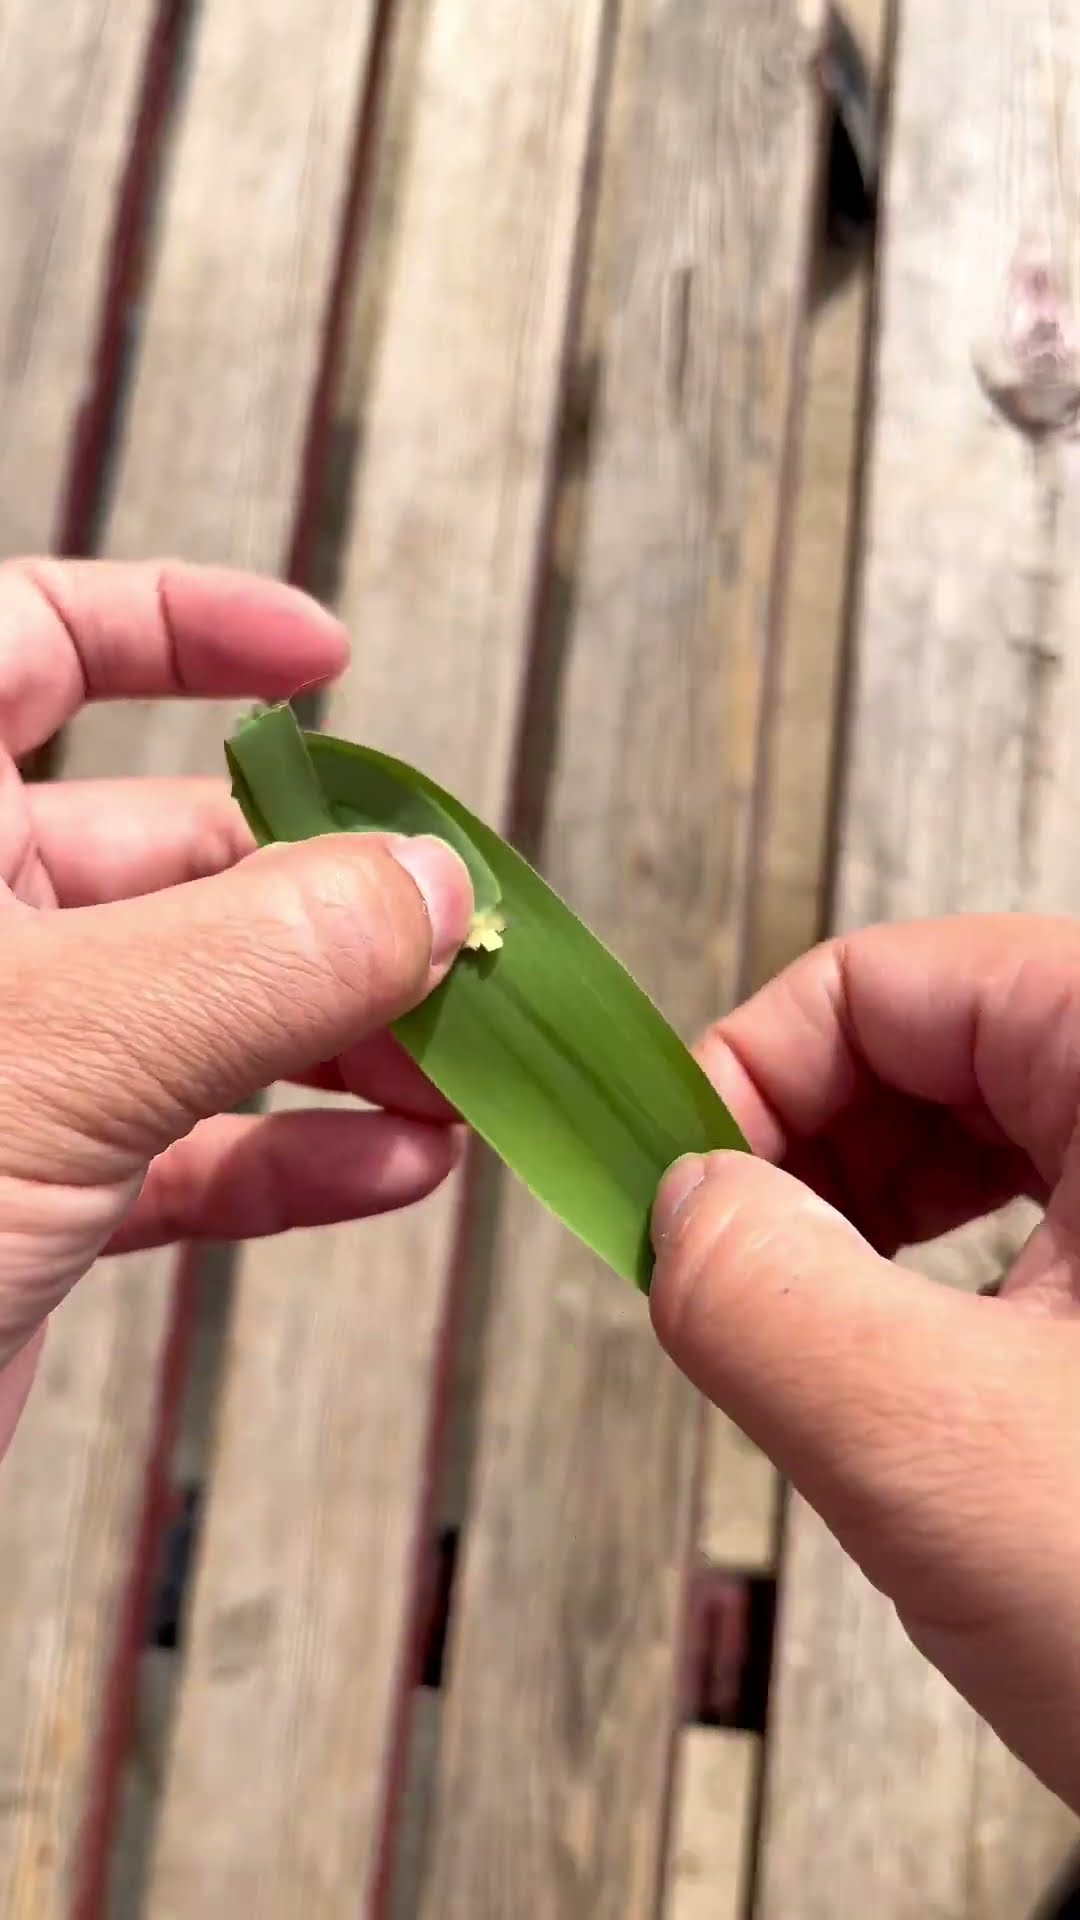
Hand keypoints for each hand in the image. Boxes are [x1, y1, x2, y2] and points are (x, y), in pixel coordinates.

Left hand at [0, 559, 472, 1456]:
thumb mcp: (60, 1047)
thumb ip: (265, 951)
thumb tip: (430, 882)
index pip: (28, 643)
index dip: (179, 626)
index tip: (326, 662)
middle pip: (167, 850)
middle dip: (325, 894)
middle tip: (452, 937)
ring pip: (195, 1010)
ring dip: (340, 1042)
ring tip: (455, 1079)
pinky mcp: (19, 1192)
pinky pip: (182, 1148)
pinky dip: (290, 1157)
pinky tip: (390, 1172)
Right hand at [651, 916, 1079, 1811]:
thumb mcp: (943, 1451)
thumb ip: (763, 1298)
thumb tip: (680, 1203)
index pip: (894, 978)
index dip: (752, 1069)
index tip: (676, 1189)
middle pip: (942, 1040)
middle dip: (807, 1147)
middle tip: (729, 1265)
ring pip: (995, 1130)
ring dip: (870, 1210)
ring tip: (814, 1321)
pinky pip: (1051, 1217)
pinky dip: (949, 1267)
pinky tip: (914, 1354)